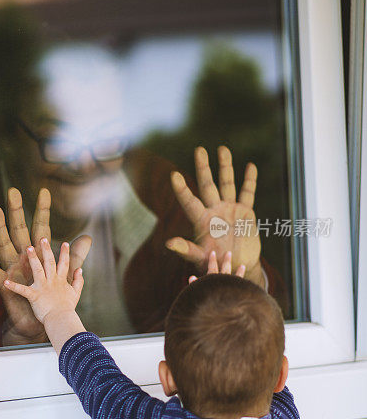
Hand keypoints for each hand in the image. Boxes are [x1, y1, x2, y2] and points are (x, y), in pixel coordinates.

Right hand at [0, 187, 91, 343]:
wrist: (44, 321)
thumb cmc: (52, 297)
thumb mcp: (65, 273)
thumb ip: (74, 255)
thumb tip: (87, 238)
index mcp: (38, 254)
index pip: (41, 227)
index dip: (42, 211)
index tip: (44, 192)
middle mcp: (22, 257)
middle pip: (19, 230)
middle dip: (17, 212)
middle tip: (13, 192)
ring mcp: (12, 268)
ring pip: (4, 244)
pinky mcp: (4, 283)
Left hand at [4, 239, 86, 354]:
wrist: (61, 320)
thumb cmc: (67, 308)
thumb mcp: (76, 293)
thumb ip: (78, 280)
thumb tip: (80, 269)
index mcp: (60, 280)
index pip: (64, 263)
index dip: (65, 253)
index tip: (65, 243)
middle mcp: (52, 280)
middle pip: (49, 262)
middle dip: (46, 249)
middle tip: (42, 238)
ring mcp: (43, 287)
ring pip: (38, 269)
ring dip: (33, 258)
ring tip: (28, 248)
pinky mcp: (34, 295)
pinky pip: (23, 290)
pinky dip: (14, 287)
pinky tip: (5, 282)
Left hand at [167, 146, 264, 287]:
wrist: (237, 268)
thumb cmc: (215, 266)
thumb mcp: (200, 258)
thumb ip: (186, 249)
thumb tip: (168, 243)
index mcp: (201, 221)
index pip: (189, 202)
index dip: (182, 190)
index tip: (174, 175)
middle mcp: (214, 211)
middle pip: (207, 185)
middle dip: (203, 167)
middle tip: (199, 150)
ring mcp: (229, 209)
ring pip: (227, 184)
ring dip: (225, 167)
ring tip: (222, 149)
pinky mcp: (245, 212)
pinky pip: (248, 193)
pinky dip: (250, 181)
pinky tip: (250, 166)